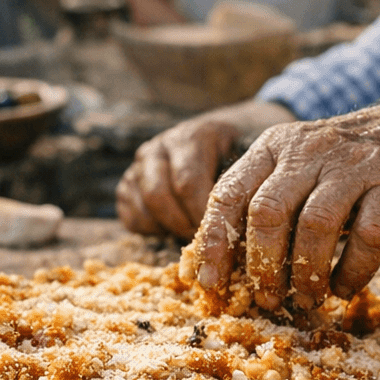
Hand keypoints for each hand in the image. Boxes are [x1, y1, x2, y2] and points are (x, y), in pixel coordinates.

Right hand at [116, 101, 295, 237]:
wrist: (228, 141)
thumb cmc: (244, 159)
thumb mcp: (252, 162)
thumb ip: (246, 187)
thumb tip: (246, 229)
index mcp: (193, 136)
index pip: (188, 182)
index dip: (202, 216)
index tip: (220, 237)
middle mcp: (161, 146)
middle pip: (158, 194)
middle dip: (182, 225)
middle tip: (204, 243)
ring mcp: (140, 164)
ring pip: (142, 205)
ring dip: (167, 228)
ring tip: (192, 237)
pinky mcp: (128, 183)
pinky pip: (130, 216)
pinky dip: (151, 230)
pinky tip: (174, 230)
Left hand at [192, 95, 379, 310]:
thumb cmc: (352, 164)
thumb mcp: (301, 168)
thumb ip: (267, 202)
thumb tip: (227, 266)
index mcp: (274, 147)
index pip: (227, 194)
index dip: (214, 244)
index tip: (212, 285)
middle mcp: (308, 150)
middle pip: (267, 212)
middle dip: (262, 266)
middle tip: (267, 299)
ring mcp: (353, 164)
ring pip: (315, 225)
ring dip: (307, 274)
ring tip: (307, 299)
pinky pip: (369, 234)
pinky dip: (354, 270)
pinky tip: (346, 288)